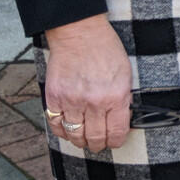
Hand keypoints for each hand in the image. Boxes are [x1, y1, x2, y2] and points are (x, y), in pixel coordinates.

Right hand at [43, 14, 131, 152]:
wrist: (80, 34)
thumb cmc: (106, 51)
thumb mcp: (125, 75)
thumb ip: (122, 99)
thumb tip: (121, 121)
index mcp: (116, 97)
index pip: (117, 133)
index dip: (116, 142)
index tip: (115, 142)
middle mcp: (94, 103)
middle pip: (95, 138)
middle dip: (98, 145)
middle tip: (98, 144)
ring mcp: (72, 101)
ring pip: (74, 135)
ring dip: (80, 140)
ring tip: (83, 139)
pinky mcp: (54, 97)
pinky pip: (56, 124)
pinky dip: (62, 131)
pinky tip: (68, 129)